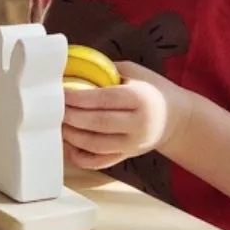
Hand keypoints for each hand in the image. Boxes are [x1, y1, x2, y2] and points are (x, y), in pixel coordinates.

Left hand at [62, 61, 192, 169]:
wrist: (176, 119)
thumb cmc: (152, 90)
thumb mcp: (135, 72)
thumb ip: (106, 71)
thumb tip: (73, 68)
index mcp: (140, 98)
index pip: (104, 99)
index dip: (79, 97)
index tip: (61, 93)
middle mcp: (138, 124)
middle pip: (98, 123)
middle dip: (72, 116)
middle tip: (53, 109)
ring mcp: (132, 144)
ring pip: (96, 145)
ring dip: (72, 136)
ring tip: (58, 124)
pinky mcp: (127, 156)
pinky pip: (99, 162)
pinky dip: (80, 156)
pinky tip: (69, 144)